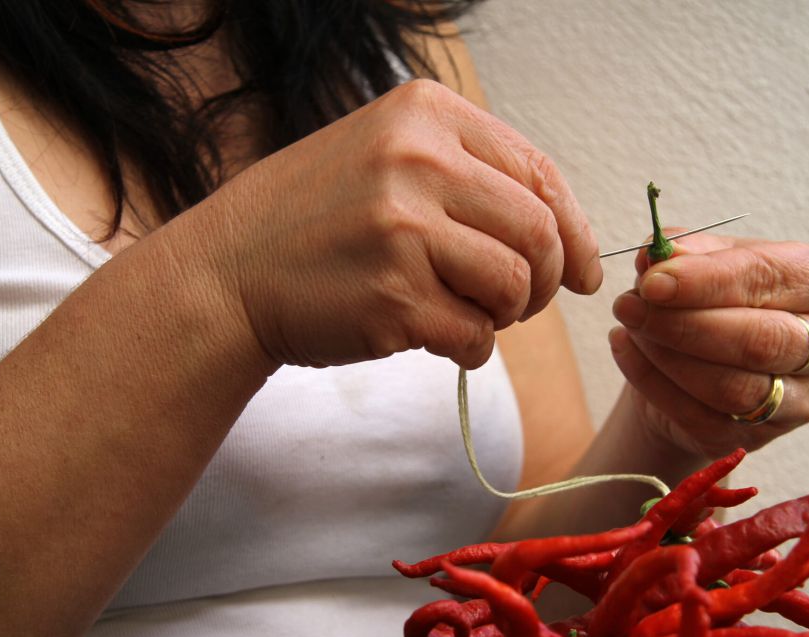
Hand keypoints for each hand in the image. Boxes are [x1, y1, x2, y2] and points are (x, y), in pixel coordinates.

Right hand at [180, 79, 601, 370]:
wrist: (224, 274)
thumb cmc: (313, 222)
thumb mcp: (387, 158)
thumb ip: (470, 177)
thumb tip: (567, 233)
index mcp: (424, 115)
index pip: (539, 172)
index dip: (575, 230)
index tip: (583, 270)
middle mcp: (417, 161)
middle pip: (539, 232)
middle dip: (547, 281)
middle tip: (522, 303)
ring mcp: (403, 231)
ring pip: (516, 286)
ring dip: (505, 315)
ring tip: (464, 313)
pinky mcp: (393, 299)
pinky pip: (476, 336)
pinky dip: (469, 348)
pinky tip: (433, 337)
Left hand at [608, 231, 808, 456]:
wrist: (707, 358)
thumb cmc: (718, 297)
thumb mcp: (708, 260)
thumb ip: (686, 250)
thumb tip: (655, 256)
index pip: (769, 280)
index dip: (707, 281)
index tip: (652, 279)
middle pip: (760, 341)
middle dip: (686, 324)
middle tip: (631, 305)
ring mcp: (800, 402)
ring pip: (732, 388)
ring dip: (667, 355)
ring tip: (627, 323)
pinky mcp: (758, 438)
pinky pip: (700, 417)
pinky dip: (652, 382)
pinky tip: (625, 348)